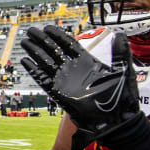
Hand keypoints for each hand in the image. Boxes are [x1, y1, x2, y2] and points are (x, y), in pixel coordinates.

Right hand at [20, 25, 142, 149]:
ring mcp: (66, 82)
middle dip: (42, 41)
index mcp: (88, 62)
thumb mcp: (124, 71)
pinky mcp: (60, 94)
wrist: (117, 121)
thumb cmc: (123, 98)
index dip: (58, 36)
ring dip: (35, 52)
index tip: (48, 28)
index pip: (69, 45)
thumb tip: (120, 34)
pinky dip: (34, 71)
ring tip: (25, 43)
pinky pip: (44, 80)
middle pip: (54, 51)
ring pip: (47, 63)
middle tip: (30, 31)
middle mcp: (75, 70)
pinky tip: (26, 61)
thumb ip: (120, 53)